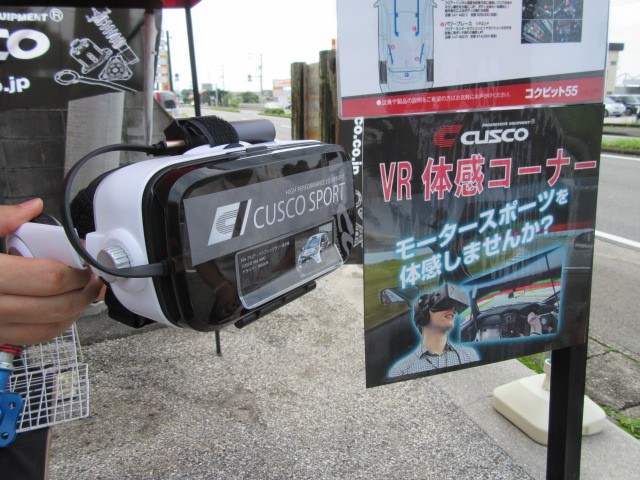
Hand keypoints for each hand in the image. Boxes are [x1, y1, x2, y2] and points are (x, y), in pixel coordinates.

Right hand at [0, 198, 102, 344]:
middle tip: (94, 281)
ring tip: (84, 296)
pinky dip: (53, 327)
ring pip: (46, 329)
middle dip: (84, 294)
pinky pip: (30, 339)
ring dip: (74, 313)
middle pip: (55, 307)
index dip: (76, 273)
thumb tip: (31, 209)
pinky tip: (61, 312)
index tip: (86, 265)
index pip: (48, 280)